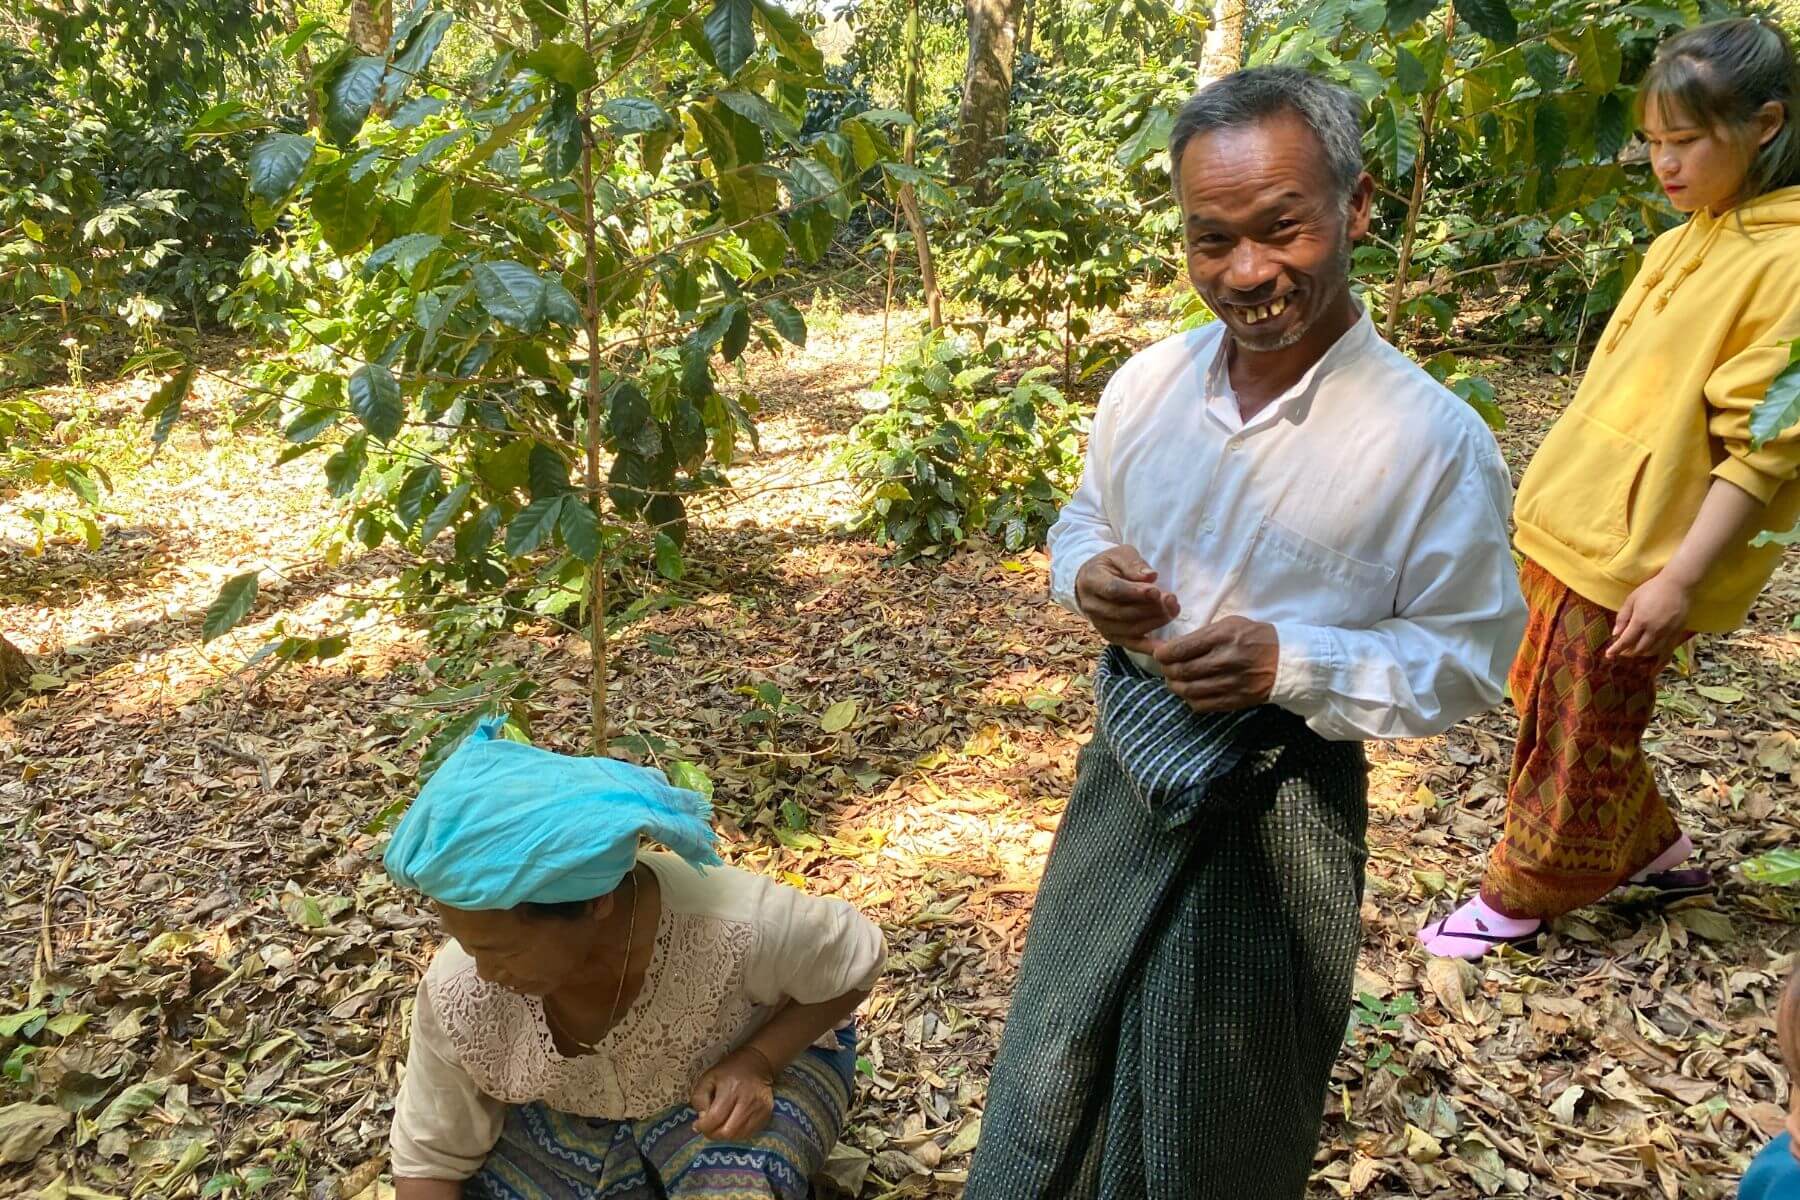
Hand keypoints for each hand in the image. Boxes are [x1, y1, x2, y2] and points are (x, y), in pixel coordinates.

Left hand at [690, 1046, 775, 1141]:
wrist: (757, 1063)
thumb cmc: (729, 1070)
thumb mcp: (708, 1078)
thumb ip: (699, 1098)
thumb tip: (702, 1118)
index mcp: (731, 1089)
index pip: (715, 1118)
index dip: (703, 1126)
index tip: (697, 1125)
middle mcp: (747, 1101)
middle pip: (728, 1131)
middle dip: (713, 1135)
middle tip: (708, 1130)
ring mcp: (759, 1109)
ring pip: (738, 1136)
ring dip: (725, 1136)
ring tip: (718, 1128)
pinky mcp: (766, 1114)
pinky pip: (749, 1133)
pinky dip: (737, 1134)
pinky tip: (731, 1125)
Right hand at [1073, 546, 1179, 652]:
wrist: (1092, 581)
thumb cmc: (1111, 565)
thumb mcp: (1121, 554)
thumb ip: (1134, 564)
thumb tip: (1151, 576)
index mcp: (1091, 581)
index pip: (1113, 590)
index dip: (1135, 592)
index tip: (1156, 591)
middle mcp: (1091, 606)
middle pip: (1122, 612)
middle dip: (1150, 608)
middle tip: (1171, 600)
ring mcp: (1099, 624)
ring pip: (1128, 629)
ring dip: (1153, 622)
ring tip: (1172, 612)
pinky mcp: (1110, 636)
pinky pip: (1130, 644)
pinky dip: (1147, 647)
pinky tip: (1163, 647)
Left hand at [1151, 616, 1278, 711]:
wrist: (1287, 660)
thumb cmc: (1254, 637)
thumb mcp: (1230, 624)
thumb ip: (1202, 635)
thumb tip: (1172, 646)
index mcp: (1223, 637)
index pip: (1180, 649)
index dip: (1163, 654)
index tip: (1159, 654)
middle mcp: (1225, 660)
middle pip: (1181, 671)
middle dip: (1167, 670)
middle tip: (1166, 668)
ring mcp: (1230, 683)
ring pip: (1188, 690)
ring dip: (1175, 686)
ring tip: (1175, 680)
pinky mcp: (1235, 701)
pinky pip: (1202, 705)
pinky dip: (1190, 699)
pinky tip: (1191, 692)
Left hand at [1608, 572, 1691, 659]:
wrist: (1677, 584)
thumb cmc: (1651, 589)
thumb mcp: (1632, 599)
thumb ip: (1622, 617)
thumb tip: (1616, 634)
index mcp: (1640, 621)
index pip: (1625, 641)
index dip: (1616, 649)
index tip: (1608, 655)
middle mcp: (1654, 630)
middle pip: (1638, 649)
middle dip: (1628, 652)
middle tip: (1622, 651)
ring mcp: (1667, 633)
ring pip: (1652, 651)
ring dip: (1641, 653)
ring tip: (1635, 650)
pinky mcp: (1677, 633)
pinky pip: (1668, 651)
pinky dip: (1660, 660)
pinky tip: (1655, 665)